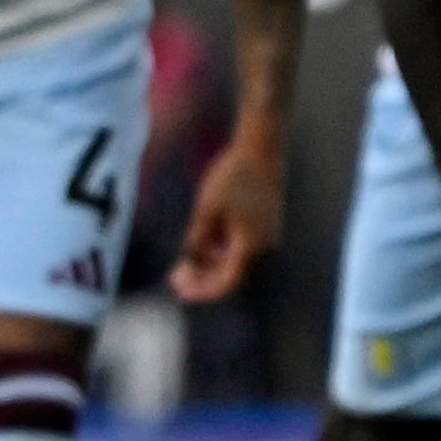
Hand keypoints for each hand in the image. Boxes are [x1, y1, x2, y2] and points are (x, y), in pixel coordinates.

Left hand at [170, 116, 287, 306]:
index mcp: (251, 248)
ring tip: (182, 267)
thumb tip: (190, 269)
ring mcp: (266, 238)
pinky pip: (241, 249)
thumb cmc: (232, 177)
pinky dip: (220, 253)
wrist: (261, 148)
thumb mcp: (206, 211)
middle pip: (231, 277)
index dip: (201, 292)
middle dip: (202, 280)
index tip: (179, 292)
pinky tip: (200, 249)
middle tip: (174, 280)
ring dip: (210, 268)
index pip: (226, 284)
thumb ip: (197, 243)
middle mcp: (264, 249)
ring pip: (235, 263)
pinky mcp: (264, 227)